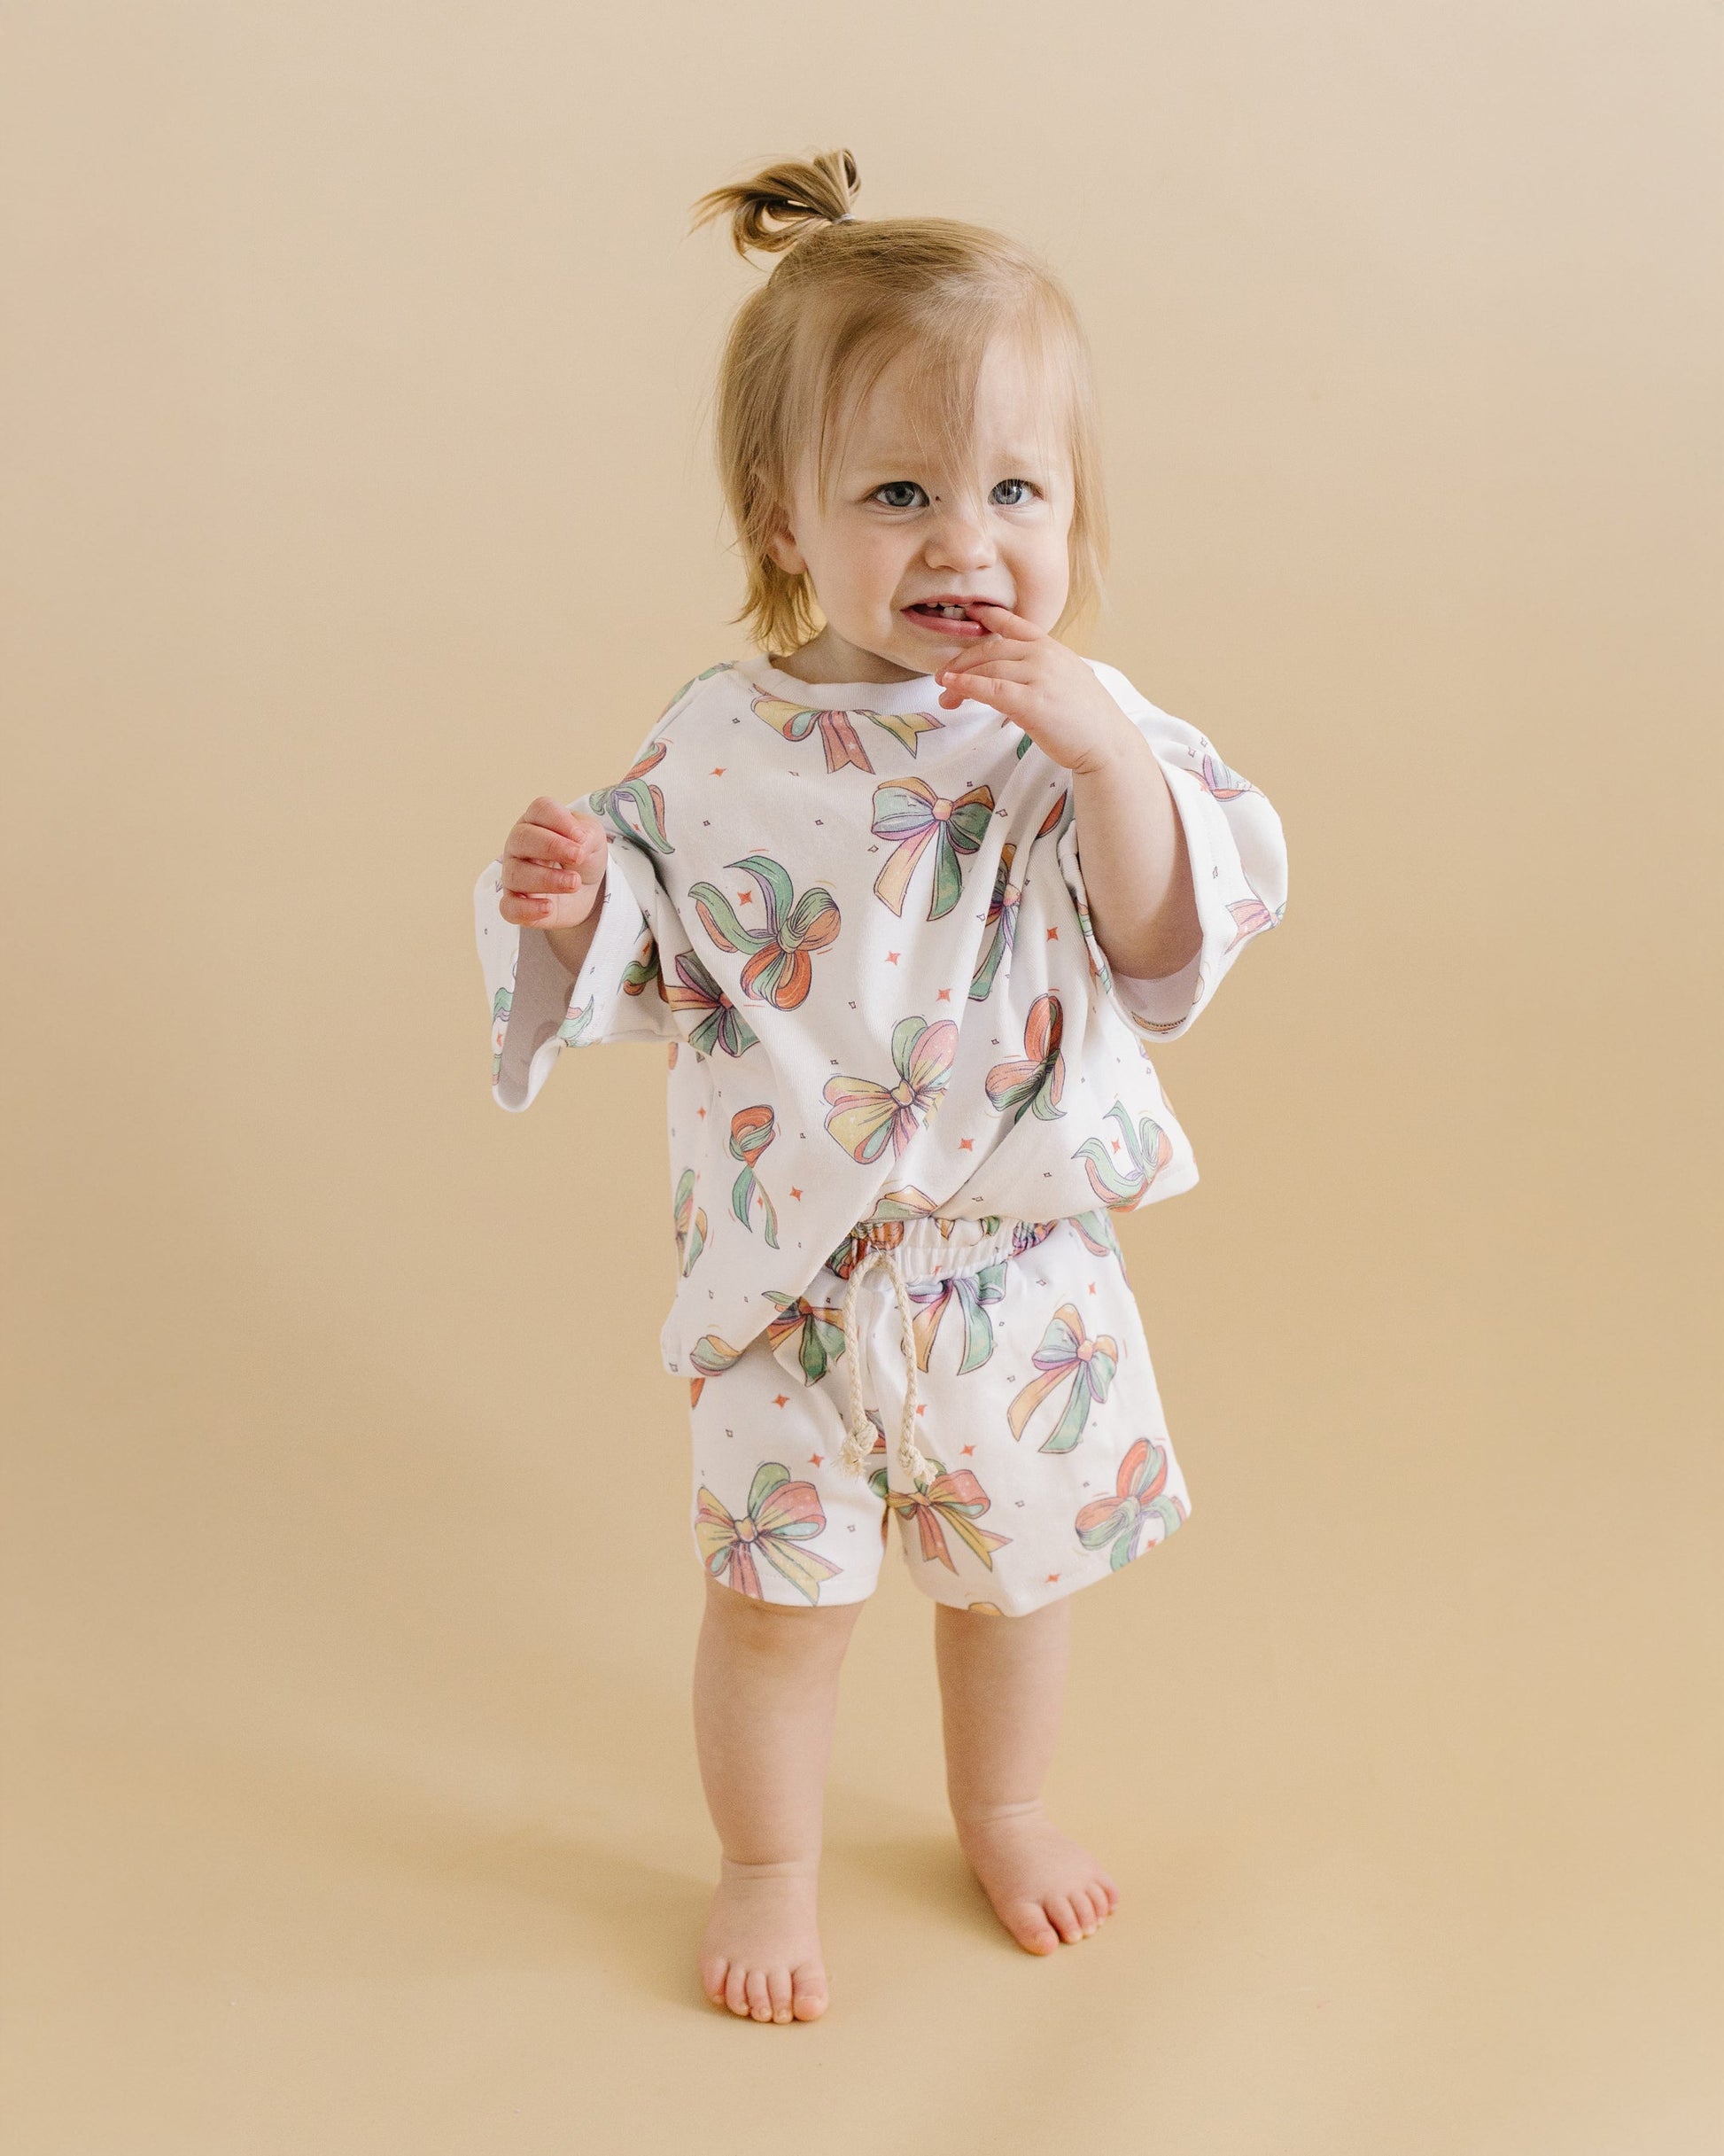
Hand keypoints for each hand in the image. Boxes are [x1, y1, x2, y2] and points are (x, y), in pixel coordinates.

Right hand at [498, 797, 608, 929]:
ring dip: (547, 879)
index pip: (540, 810)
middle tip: (578, 857)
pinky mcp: (515, 904)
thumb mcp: (594, 839)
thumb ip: (587, 834)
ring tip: (574, 883)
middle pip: (522, 838)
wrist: (587, 891)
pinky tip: (548, 908)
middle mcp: (519, 846)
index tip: (582, 837)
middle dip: (552, 847)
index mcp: (538, 822)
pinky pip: (509, 907)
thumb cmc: (583, 856)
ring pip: (516, 874)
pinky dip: (526, 908)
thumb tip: (577, 843)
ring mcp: (514, 875)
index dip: (560, 821)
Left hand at [934, 603, 1138, 775]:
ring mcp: (1039, 676)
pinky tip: (953, 689)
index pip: (1017, 625)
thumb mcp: (1065, 681)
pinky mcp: (1032, 702)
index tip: (973, 613)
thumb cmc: (1086, 720)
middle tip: (943, 678)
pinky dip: (967, 687)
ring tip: (945, 695)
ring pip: (987, 670)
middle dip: (963, 664)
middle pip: (991, 650)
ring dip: (960, 681)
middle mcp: (1044, 656)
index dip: (991, 617)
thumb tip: (1009, 678)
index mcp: (1053, 648)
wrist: (1107, 743)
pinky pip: (990, 689)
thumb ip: (1040, 671)